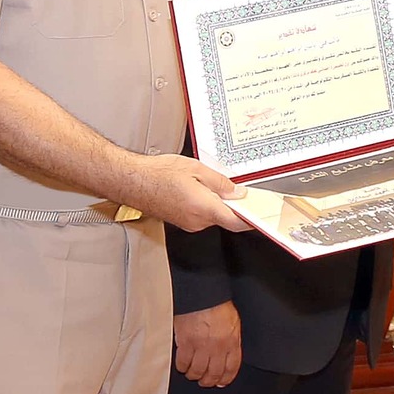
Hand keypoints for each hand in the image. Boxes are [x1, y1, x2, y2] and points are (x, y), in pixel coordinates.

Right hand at [129, 154, 250, 232]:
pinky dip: (206, 205)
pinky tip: (198, 189)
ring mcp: (188, 224)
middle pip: (226, 218)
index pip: (237, 221)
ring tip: (209, 183)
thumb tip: (238, 192)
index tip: (262, 212)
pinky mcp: (181, 222)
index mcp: (204, 208)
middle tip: (239, 188)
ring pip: (214, 216)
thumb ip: (220, 182)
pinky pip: (202, 216)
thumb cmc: (158, 173)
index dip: (253, 218)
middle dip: (234, 205)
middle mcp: (197, 221)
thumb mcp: (196, 169)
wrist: (132, 180)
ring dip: (218, 203)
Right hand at [172, 300, 242, 385]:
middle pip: (214, 374)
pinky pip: (183, 363)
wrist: (202, 293)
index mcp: (231, 342)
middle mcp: (217, 347)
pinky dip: (182, 367)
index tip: (221, 383)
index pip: (231, 368)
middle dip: (209, 381)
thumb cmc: (217, 304)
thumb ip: (232, 340)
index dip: (226, 379)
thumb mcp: (233, 322)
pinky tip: (183, 365)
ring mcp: (201, 346)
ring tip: (192, 373)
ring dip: (194, 375)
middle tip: (204, 381)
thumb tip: (229, 355)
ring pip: (198, 372)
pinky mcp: (185, 343)